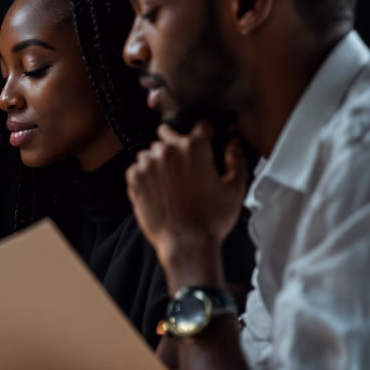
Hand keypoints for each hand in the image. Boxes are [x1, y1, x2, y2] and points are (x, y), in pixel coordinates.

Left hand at [126, 121, 247, 272]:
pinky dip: (145, 174)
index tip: (206, 140)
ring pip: (152, 151)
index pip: (200, 125)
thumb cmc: (212, 218)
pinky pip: (137, 167)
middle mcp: (168, 150)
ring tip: (171, 182)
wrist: (186, 244)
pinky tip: (158, 190)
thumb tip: (233, 139)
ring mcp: (148, 163)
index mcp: (195, 147)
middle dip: (178, 145)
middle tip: (185, 166)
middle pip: (170, 135)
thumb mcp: (234, 187)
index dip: (206, 133)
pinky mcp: (134, 178)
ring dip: (159, 160)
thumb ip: (235, 158)